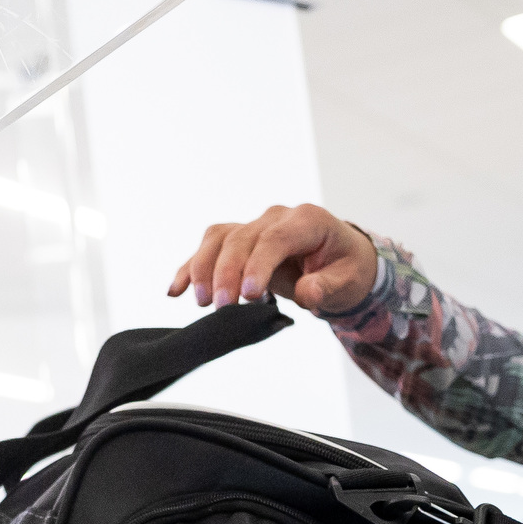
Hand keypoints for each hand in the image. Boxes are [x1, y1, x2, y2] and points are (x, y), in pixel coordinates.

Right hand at [167, 205, 378, 316]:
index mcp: (308, 220)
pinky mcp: (239, 239)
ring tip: (200, 301)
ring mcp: (255, 226)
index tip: (249, 295)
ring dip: (204, 269)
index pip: (275, 238)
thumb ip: (327, 287)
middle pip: (242, 238)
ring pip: (219, 238)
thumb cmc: (345, 269)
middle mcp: (277, 217)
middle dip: (227, 272)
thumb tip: (306, 294)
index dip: (259, 264)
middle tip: (221, 306)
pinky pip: (210, 247)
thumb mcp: (348, 282)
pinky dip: (191, 268)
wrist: (340, 259)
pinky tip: (175, 290)